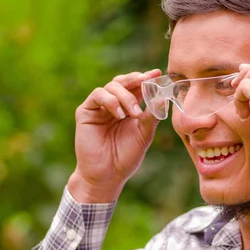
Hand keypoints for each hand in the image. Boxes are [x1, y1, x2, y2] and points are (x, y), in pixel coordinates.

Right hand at [68, 69, 162, 202]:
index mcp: (128, 108)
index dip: (146, 78)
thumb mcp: (144, 134)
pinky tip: (119, 114)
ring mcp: (99, 107)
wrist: (107, 175)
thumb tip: (164, 97)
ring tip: (134, 113)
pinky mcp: (85, 112)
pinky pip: (98, 95)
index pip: (137, 87)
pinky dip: (110, 101)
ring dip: (125, 96)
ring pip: (111, 86)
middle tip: (147, 80)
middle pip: (123, 81)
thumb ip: (152, 115)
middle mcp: (113, 104)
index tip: (158, 74)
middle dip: (136, 79)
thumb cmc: (125, 157)